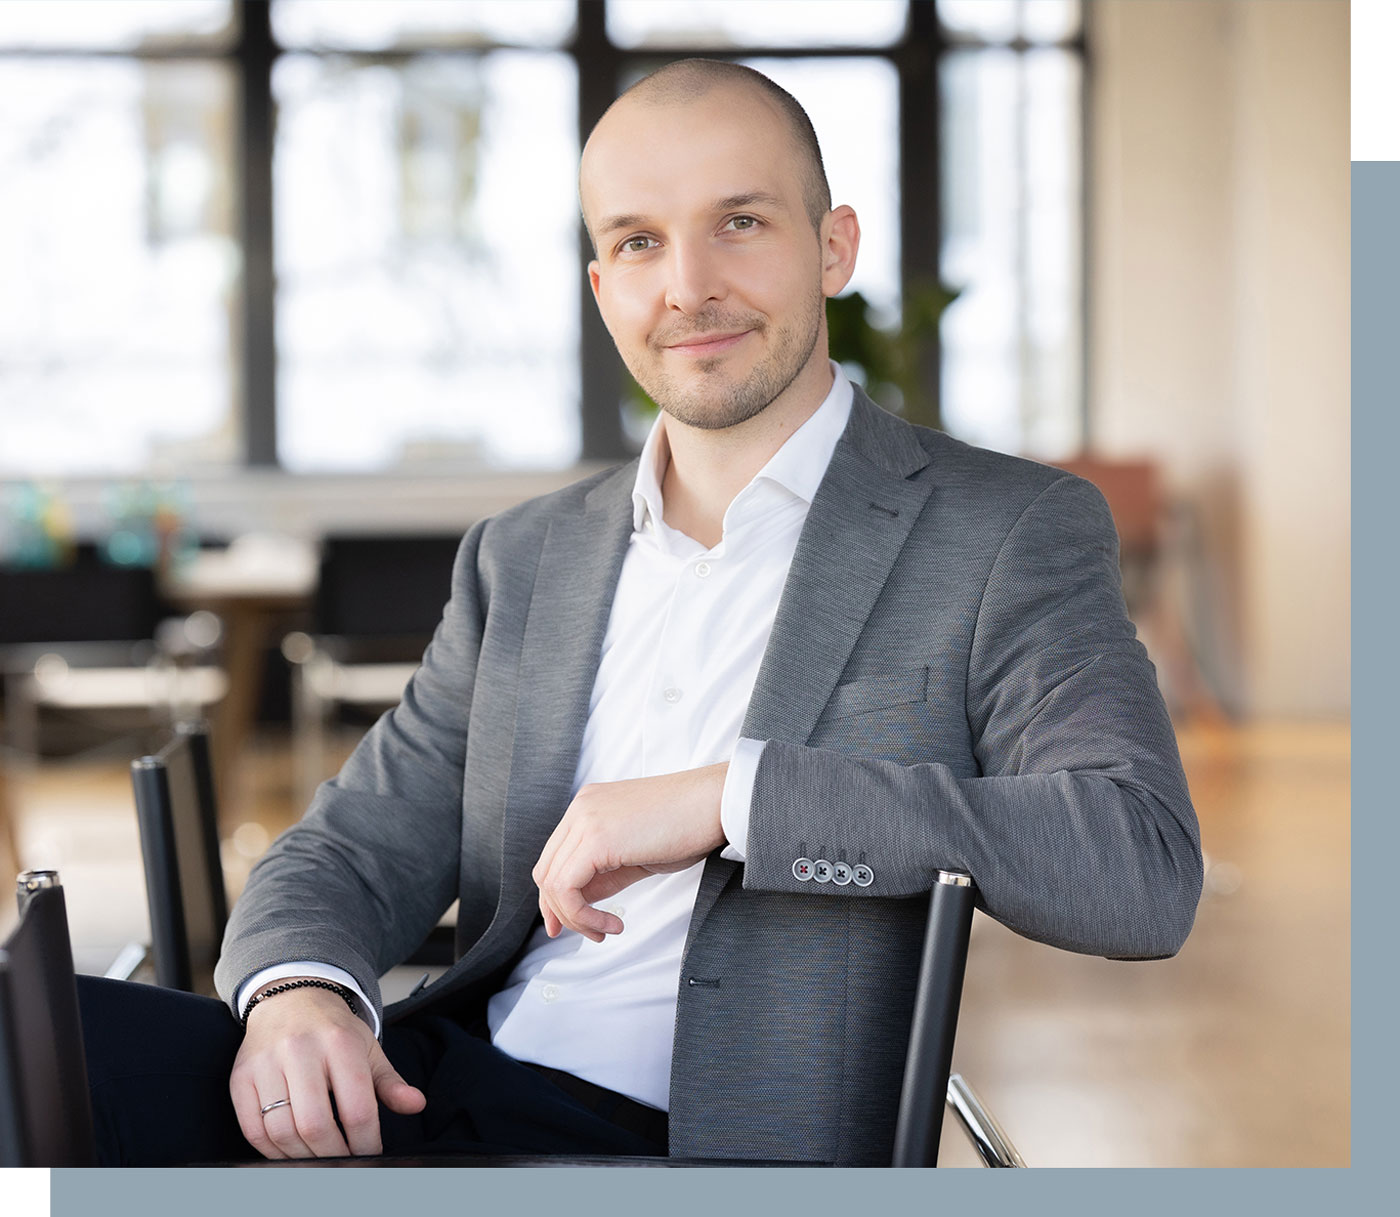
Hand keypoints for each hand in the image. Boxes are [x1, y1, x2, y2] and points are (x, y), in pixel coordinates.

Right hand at [229, 981, 425, 1158]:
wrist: (290, 998)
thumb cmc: (333, 1030)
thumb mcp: (368, 1048)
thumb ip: (390, 1082)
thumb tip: (416, 1105)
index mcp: (340, 1043)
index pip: (356, 1108)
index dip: (365, 1142)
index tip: (370, 1153)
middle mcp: (300, 1050)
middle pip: (316, 1124)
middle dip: (334, 1154)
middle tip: (345, 1162)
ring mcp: (265, 1064)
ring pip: (282, 1131)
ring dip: (303, 1157)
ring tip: (320, 1158)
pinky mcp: (240, 1077)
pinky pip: (252, 1129)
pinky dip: (272, 1151)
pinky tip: (290, 1151)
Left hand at [532, 764, 727, 941]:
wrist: (717, 801)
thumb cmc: (689, 824)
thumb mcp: (636, 851)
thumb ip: (604, 872)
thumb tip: (581, 901)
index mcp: (588, 806)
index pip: (555, 857)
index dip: (558, 897)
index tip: (575, 923)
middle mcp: (580, 808)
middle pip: (546, 870)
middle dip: (561, 911)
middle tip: (590, 933)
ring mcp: (585, 820)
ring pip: (553, 883)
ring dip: (576, 918)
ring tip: (607, 929)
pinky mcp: (596, 839)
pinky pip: (567, 888)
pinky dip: (583, 915)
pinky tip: (613, 923)